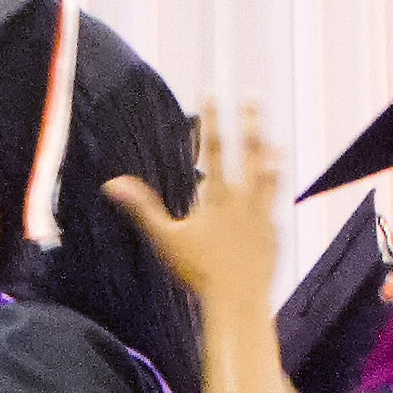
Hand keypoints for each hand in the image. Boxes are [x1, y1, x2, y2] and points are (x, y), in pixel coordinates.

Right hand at [108, 105, 284, 325]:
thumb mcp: (165, 238)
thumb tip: (113, 184)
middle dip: (250, 121)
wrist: (238, 300)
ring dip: (271, 154)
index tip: (212, 92)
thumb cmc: (199, 271)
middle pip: (249, 152)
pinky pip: (276, 205)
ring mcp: (263, 215)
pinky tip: (278, 187)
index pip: (215, 148)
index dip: (213, 118)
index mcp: (218, 197)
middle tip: (253, 96)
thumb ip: (142, 207)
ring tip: (276, 139)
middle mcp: (244, 200)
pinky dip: (277, 191)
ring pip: (270, 176)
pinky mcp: (274, 233)